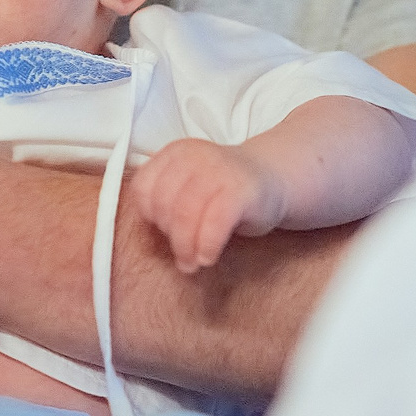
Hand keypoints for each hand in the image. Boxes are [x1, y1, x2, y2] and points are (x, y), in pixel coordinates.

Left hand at [130, 139, 287, 272]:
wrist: (272, 180)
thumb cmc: (224, 192)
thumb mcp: (188, 186)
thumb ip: (166, 201)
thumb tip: (147, 240)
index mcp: (175, 153)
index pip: (143, 188)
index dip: (149, 217)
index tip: (163, 232)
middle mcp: (195, 156)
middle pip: (164, 205)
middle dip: (169, 237)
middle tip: (182, 254)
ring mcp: (219, 170)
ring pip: (185, 215)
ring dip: (185, 247)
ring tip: (192, 263)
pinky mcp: (241, 190)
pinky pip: (214, 223)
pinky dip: (207, 245)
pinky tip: (208, 257)